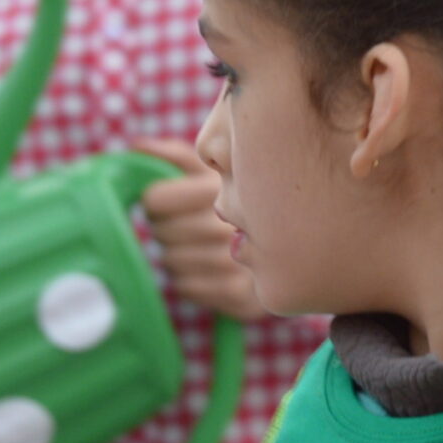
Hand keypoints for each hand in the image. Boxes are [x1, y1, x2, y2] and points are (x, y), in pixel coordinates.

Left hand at [135, 138, 265, 322]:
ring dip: (176, 254)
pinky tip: (206, 268)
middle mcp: (236, 226)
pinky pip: (187, 288)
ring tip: (196, 246)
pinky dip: (189, 280)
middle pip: (162, 233)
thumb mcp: (218, 168)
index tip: (166, 201)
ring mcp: (242, 265)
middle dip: (165, 228)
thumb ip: (176, 157)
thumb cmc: (247, 202)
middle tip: (182, 225)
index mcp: (228, 187)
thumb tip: (137, 145)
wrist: (305, 249)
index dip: (155, 201)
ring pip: (172, 262)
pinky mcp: (243, 297)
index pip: (156, 199)